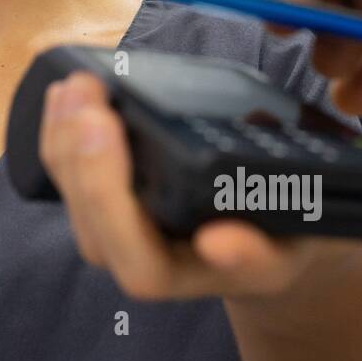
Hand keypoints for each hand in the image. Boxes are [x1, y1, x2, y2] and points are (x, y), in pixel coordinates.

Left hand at [39, 71, 361, 300]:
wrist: (276, 227)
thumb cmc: (288, 228)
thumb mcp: (299, 238)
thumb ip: (262, 250)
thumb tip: (219, 243)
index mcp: (194, 274)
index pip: (142, 265)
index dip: (118, 208)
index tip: (108, 132)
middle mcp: (146, 258)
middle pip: (95, 227)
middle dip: (83, 159)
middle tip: (87, 95)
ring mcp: (121, 230)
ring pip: (75, 199)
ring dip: (64, 140)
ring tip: (73, 87)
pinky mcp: (108, 199)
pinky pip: (71, 175)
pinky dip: (62, 132)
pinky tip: (65, 94)